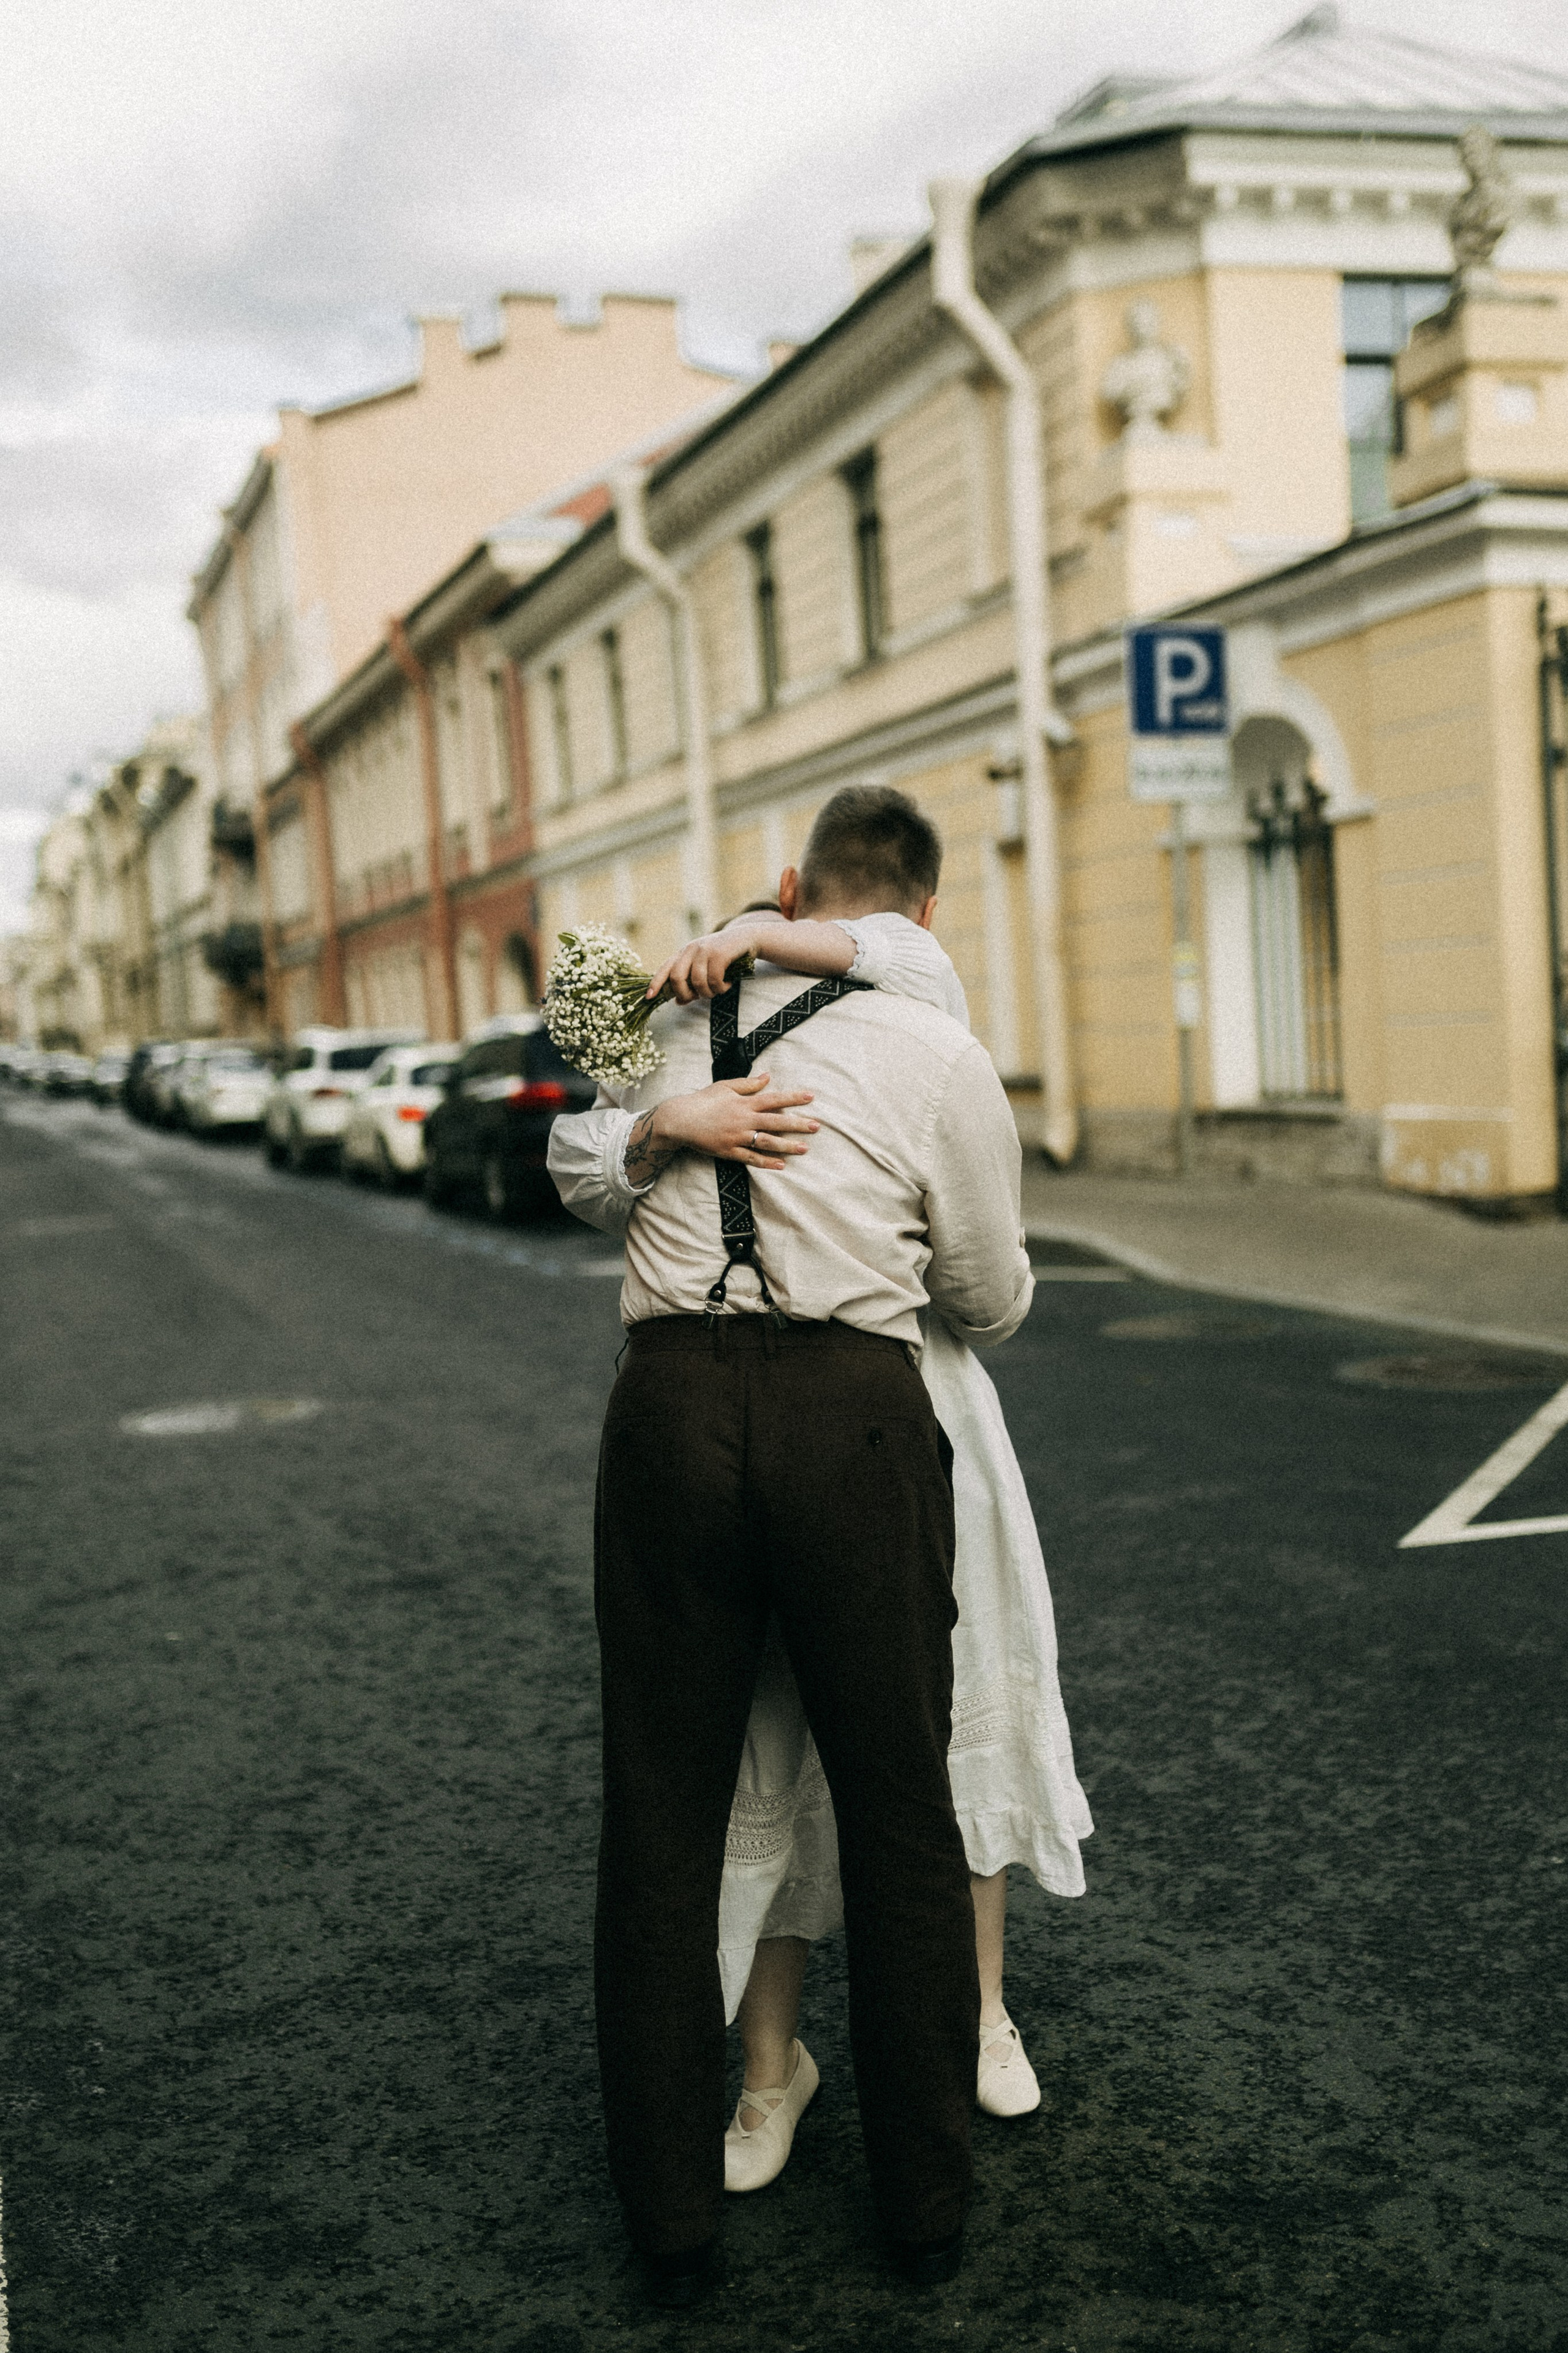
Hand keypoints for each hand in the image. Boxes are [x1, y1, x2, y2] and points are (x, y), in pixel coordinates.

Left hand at [647, 917, 767, 1003]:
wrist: (747, 939)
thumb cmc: (724, 958)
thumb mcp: (705, 968)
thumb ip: (691, 983)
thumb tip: (678, 1002)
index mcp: (684, 952)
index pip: (665, 968)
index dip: (655, 983)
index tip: (649, 997)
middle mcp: (691, 949)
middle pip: (677, 977)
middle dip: (685, 994)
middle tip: (697, 998)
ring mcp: (705, 950)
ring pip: (697, 982)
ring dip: (708, 993)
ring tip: (717, 991)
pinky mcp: (719, 953)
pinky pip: (714, 980)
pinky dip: (721, 988)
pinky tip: (727, 985)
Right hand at [651, 1071, 817, 1171]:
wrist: (679, 1120)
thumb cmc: (703, 1100)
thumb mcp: (725, 1086)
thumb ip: (748, 1084)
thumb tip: (768, 1077)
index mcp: (744, 1103)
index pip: (773, 1099)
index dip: (793, 1098)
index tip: (811, 1097)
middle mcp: (743, 1120)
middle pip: (775, 1122)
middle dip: (797, 1124)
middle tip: (816, 1127)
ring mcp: (737, 1137)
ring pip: (767, 1142)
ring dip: (787, 1146)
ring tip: (805, 1148)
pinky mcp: (729, 1151)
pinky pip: (751, 1158)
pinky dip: (767, 1162)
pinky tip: (781, 1165)